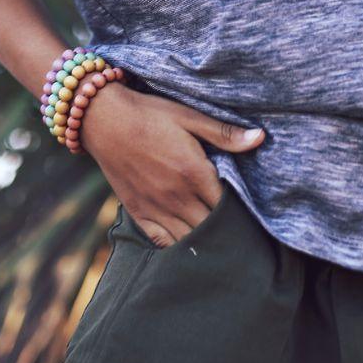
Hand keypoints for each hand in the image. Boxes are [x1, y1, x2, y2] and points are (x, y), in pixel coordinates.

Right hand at [80, 84, 264, 247]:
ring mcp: (156, 208)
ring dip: (206, 243)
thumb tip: (260, 138)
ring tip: (220, 242)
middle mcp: (176, 196)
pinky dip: (179, 248)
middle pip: (212, 229)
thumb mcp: (188, 116)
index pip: (228, 207)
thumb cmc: (149, 114)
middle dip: (228, 232)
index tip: (251, 213)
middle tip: (241, 232)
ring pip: (190, 241)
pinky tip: (190, 245)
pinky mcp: (138, 213)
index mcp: (193, 172)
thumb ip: (223, 133)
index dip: (242, 213)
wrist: (102, 119)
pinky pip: (163, 242)